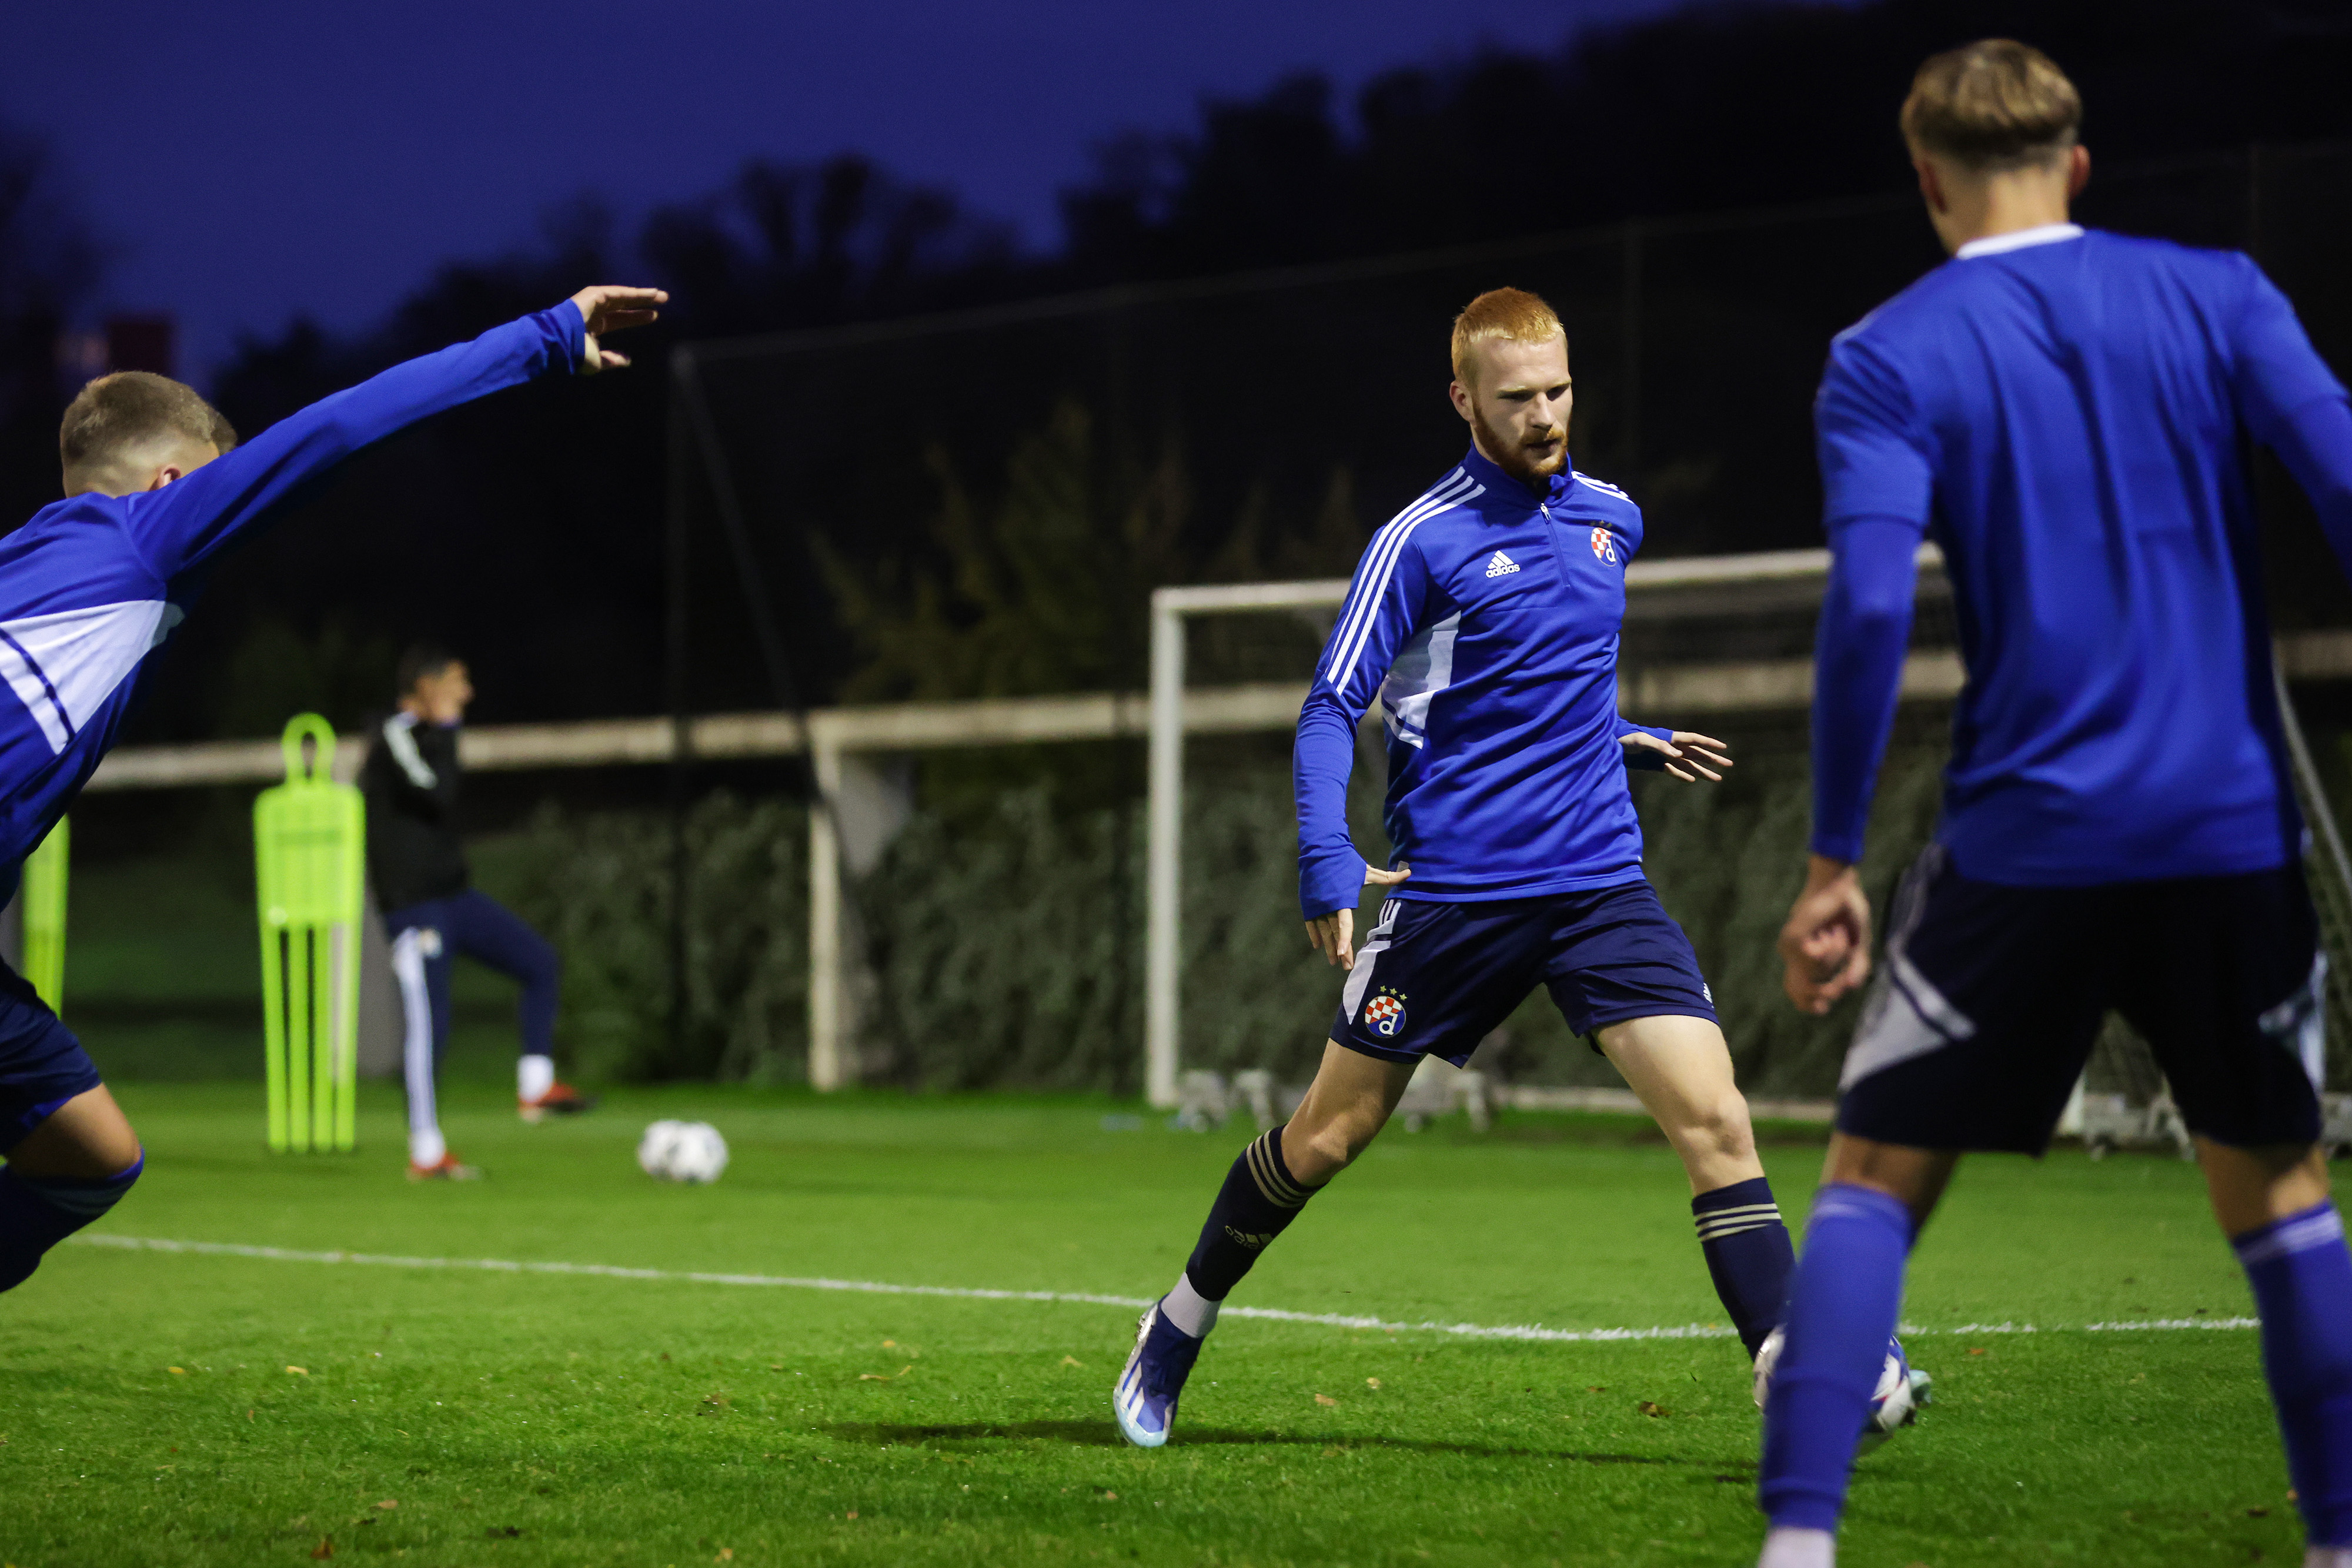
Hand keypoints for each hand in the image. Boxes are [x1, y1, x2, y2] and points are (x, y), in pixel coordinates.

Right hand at [566, 285, 668, 373]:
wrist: (559, 343)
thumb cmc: (575, 354)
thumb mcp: (597, 362)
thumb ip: (612, 360)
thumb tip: (627, 360)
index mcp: (593, 326)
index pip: (619, 319)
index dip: (635, 318)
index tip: (653, 316)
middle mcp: (594, 312)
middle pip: (623, 306)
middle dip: (641, 304)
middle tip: (662, 302)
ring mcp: (593, 302)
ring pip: (622, 297)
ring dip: (641, 295)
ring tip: (661, 295)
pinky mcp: (593, 294)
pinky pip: (617, 292)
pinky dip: (633, 292)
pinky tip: (649, 294)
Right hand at [1305, 862, 1410, 969]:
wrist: (1320, 849)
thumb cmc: (1346, 861)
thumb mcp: (1367, 871)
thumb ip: (1388, 877)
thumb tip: (1409, 873)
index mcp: (1343, 899)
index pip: (1343, 924)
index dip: (1344, 940)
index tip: (1343, 953)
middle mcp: (1328, 906)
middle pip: (1335, 933)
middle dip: (1340, 951)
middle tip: (1346, 966)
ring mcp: (1317, 906)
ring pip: (1323, 932)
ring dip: (1328, 947)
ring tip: (1334, 961)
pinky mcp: (1309, 904)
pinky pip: (1311, 924)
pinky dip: (1315, 935)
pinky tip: (1319, 946)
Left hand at [1620, 729, 1733, 782]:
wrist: (1611, 745)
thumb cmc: (1626, 739)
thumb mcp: (1641, 741)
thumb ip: (1659, 746)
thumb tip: (1678, 755)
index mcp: (1669, 738)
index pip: (1694, 740)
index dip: (1709, 743)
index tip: (1724, 747)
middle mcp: (1670, 747)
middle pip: (1696, 753)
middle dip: (1713, 759)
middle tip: (1729, 765)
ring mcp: (1664, 757)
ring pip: (1688, 764)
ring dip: (1702, 771)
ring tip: (1717, 779)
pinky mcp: (1656, 765)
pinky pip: (1673, 771)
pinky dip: (1682, 775)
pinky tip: (1693, 780)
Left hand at [1779, 854, 1871, 1014]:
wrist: (1841, 885)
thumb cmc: (1847, 911)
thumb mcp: (1859, 945)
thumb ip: (1856, 968)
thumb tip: (1852, 987)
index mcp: (1804, 956)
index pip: (1796, 988)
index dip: (1806, 1003)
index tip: (1821, 1009)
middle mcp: (1793, 953)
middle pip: (1803, 988)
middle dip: (1825, 991)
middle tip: (1835, 989)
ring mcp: (1791, 946)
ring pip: (1815, 973)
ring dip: (1835, 957)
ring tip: (1837, 936)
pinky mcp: (1793, 938)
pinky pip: (1815, 959)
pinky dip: (1831, 948)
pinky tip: (1831, 933)